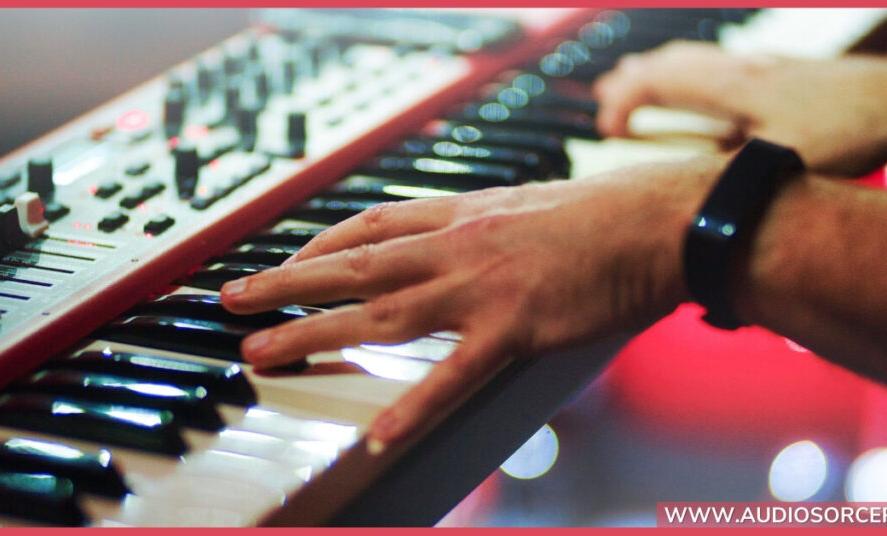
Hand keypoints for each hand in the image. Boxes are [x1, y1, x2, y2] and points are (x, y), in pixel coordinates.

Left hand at [219, 156, 722, 450]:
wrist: (654, 222)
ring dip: (314, 332)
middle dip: (285, 284)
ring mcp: (480, 289)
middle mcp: (457, 246)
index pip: (371, 225)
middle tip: (232, 301)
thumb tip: (456, 236)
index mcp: (462, 214)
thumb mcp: (526, 203)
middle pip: (353, 265)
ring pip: (379, 313)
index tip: (288, 261)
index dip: (320, 245)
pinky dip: (412, 405)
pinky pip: (451, 375)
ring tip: (261, 352)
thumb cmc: (601, 214)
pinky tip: (378, 433)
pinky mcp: (513, 330)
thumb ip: (483, 223)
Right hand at [593, 41, 886, 175]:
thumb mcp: (782, 166)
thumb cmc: (850, 130)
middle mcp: (740, 69)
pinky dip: (689, 78)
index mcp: (732, 87)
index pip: (656, 82)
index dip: (621, 104)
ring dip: (658, 74)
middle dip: (629, 84)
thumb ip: (732, 184)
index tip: (606, 132)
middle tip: (603, 105)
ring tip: (634, 87)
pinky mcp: (777, 74)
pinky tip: (699, 94)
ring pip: (693, 60)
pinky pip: (716, 68)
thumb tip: (692, 214)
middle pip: (668, 63)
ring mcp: (759, 68)